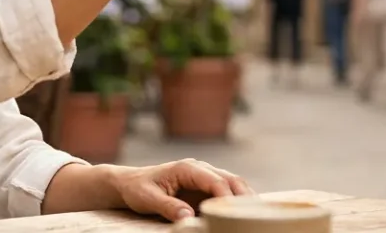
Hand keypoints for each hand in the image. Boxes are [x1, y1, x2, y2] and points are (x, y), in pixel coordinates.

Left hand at [112, 159, 252, 221]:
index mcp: (187, 168)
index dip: (226, 196)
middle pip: (231, 179)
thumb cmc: (138, 189)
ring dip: (244, 199)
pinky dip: (237, 202)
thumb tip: (188, 217)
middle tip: (253, 214)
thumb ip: (168, 207)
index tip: (231, 212)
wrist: (130, 184)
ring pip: (233, 184)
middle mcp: (200, 169)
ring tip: (254, 216)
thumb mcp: (147, 199)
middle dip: (244, 196)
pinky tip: (244, 214)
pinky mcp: (205, 188)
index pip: (215, 180)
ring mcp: (205, 178)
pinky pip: (226, 193)